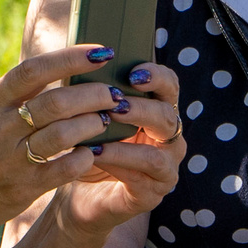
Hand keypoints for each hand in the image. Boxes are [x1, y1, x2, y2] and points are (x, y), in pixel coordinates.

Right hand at [0, 45, 148, 237]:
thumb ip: (15, 95)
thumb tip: (62, 66)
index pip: (32, 71)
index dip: (69, 58)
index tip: (100, 52)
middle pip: (54, 103)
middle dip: (92, 94)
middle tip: (113, 93)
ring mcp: (9, 160)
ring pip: (63, 134)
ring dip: (93, 123)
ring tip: (107, 119)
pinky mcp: (22, 189)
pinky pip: (64, 169)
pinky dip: (85, 157)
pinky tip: (94, 152)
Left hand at [50, 62, 183, 237]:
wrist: (78, 196)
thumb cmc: (88, 149)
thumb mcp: (91, 116)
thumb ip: (95, 90)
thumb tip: (79, 51)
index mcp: (158, 113)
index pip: (169, 87)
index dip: (157, 77)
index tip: (133, 72)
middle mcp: (169, 141)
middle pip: (168, 117)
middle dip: (142, 108)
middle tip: (116, 103)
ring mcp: (164, 170)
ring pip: (158, 153)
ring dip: (128, 140)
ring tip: (104, 130)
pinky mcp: (151, 195)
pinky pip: (140, 178)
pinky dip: (117, 164)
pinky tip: (96, 155)